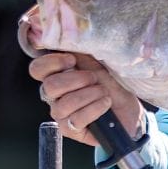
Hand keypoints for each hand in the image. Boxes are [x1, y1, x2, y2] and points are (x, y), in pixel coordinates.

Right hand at [29, 51, 145, 146]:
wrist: (130, 112)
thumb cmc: (114, 87)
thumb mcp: (101, 67)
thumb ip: (84, 56)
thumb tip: (71, 38)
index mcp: (58, 77)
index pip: (37, 69)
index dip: (51, 63)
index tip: (71, 61)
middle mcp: (54, 97)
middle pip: (49, 86)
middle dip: (77, 80)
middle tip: (95, 79)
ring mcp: (61, 114)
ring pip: (64, 104)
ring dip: (90, 95)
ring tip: (103, 93)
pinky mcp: (71, 130)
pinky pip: (77, 118)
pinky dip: (95, 108)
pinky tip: (106, 104)